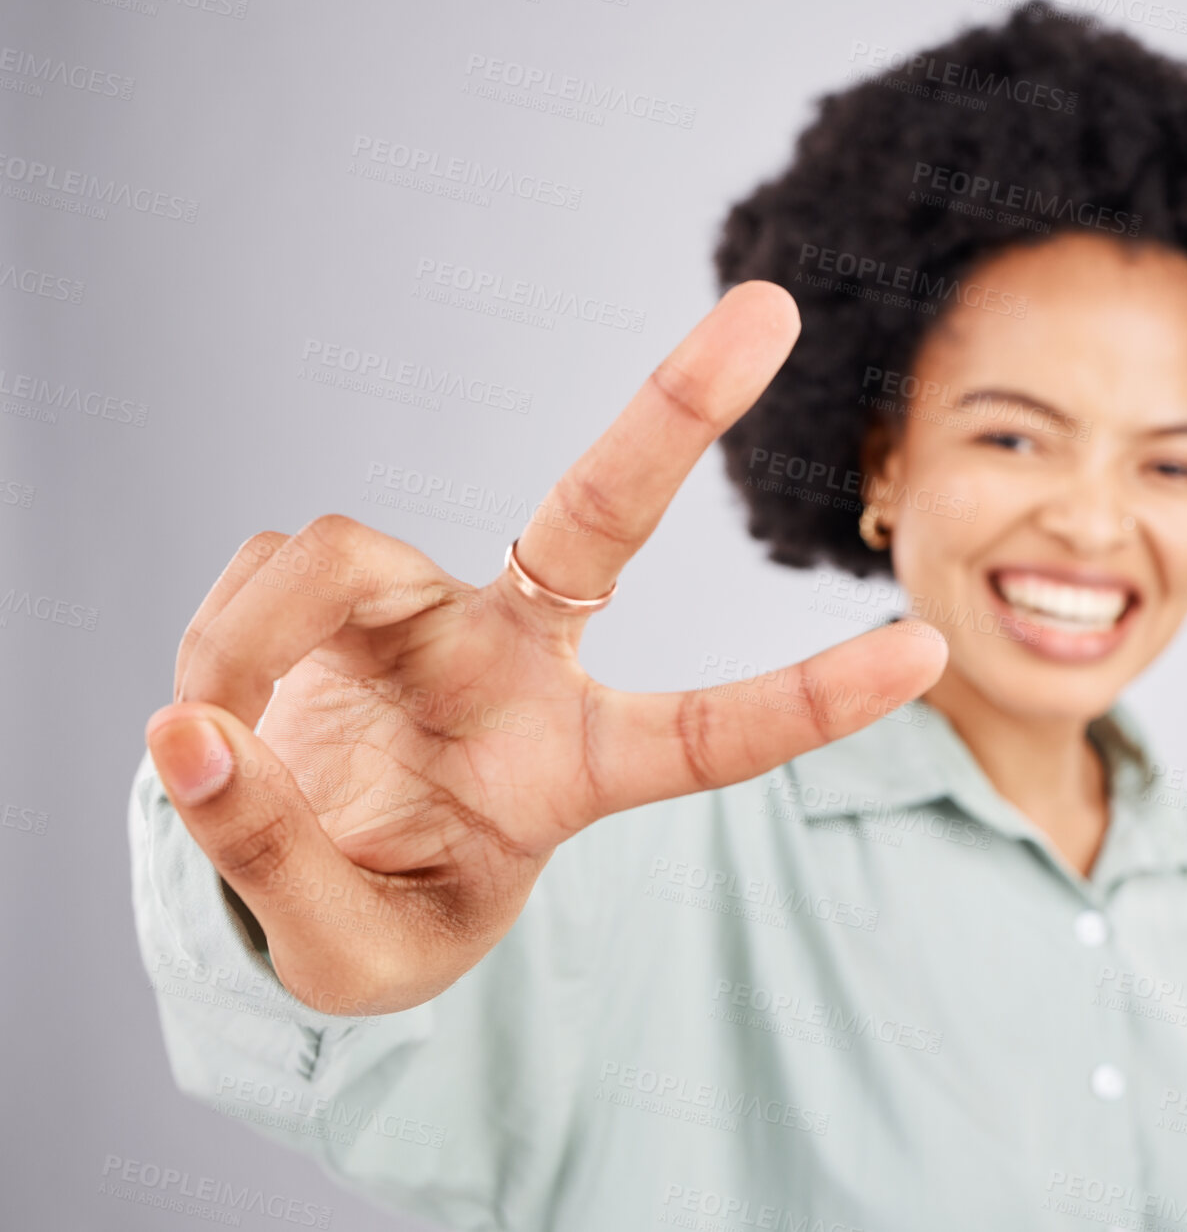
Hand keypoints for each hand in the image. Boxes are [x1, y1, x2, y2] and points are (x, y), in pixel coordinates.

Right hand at [144, 282, 947, 1015]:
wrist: (299, 874)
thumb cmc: (370, 916)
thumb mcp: (341, 951)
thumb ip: (273, 863)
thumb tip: (191, 736)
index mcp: (569, 770)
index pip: (710, 736)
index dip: (812, 700)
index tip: (925, 655)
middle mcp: (519, 664)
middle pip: (601, 516)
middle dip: (676, 410)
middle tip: (773, 306)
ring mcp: (431, 610)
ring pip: (342, 550)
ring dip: (255, 640)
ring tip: (216, 738)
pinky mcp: (346, 584)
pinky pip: (270, 567)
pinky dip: (223, 638)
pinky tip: (220, 705)